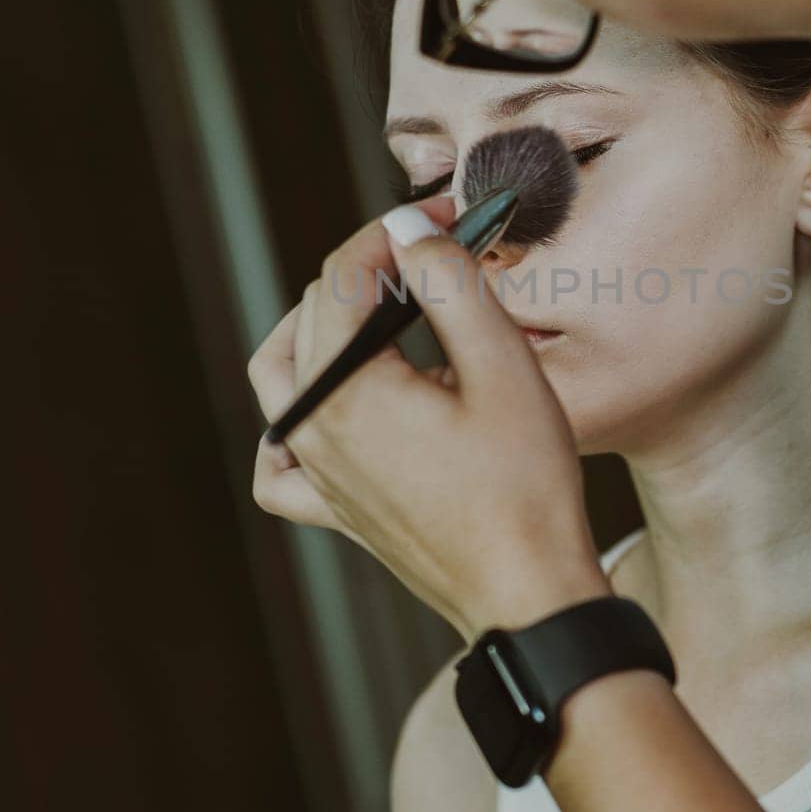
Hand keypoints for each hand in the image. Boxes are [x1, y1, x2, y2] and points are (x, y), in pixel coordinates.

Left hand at [248, 198, 608, 637]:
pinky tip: (332, 408)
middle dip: (371, 267)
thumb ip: (449, 282)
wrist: (529, 595)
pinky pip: (281, 461)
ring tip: (380, 308)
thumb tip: (405, 225)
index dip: (397, 229)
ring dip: (320, 326)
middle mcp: (313, 430)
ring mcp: (317, 475)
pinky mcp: (335, 511)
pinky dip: (292, 423)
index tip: (449, 215)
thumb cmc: (526, 486)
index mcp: (346, 389)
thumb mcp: (502, 366)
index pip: (346, 274)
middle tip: (437, 252)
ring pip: (279, 373)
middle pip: (314, 313)